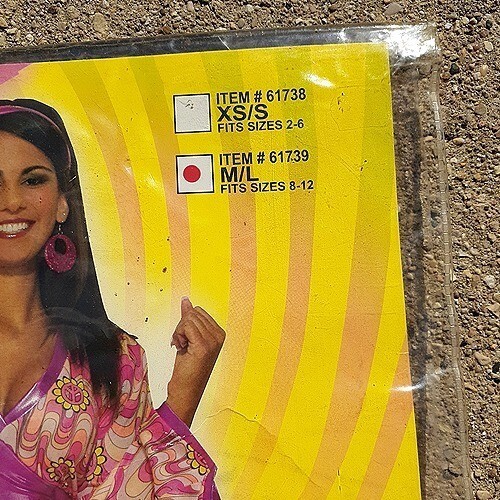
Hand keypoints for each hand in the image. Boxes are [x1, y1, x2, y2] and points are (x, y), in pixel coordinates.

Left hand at [166, 297, 224, 426]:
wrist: (186, 392)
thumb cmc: (187, 369)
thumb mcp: (189, 339)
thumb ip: (189, 319)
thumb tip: (186, 300)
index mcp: (219, 333)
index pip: (197, 311)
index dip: (185, 323)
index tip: (186, 340)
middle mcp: (219, 336)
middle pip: (192, 313)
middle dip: (181, 327)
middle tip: (182, 344)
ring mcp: (212, 341)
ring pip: (187, 319)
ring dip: (178, 332)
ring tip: (182, 348)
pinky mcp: (202, 346)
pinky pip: (185, 326)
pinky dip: (178, 336)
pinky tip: (181, 348)